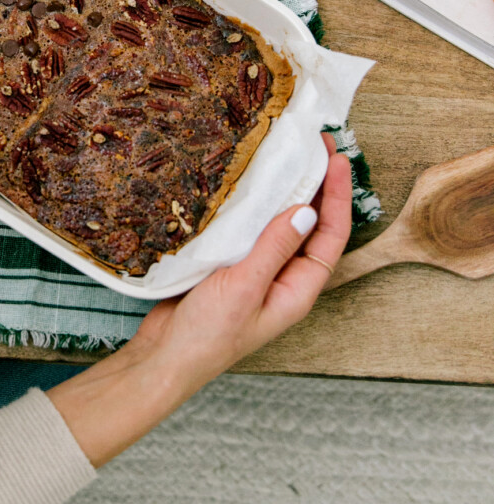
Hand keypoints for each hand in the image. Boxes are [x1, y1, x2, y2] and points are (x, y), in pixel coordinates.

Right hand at [49, 137, 351, 465]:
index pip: (330, 236)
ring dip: (285, 191)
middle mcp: (282, 278)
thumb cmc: (208, 335)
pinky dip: (252, 204)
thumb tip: (306, 210)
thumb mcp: (245, 287)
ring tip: (287, 155)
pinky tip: (246, 183)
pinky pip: (250, 228)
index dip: (338, 196)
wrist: (164, 358)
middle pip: (310, 225)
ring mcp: (255, 271)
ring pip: (280, 224)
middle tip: (314, 145)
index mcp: (297, 289)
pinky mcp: (229, 265)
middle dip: (317, 187)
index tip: (337, 159)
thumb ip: (274, 248)